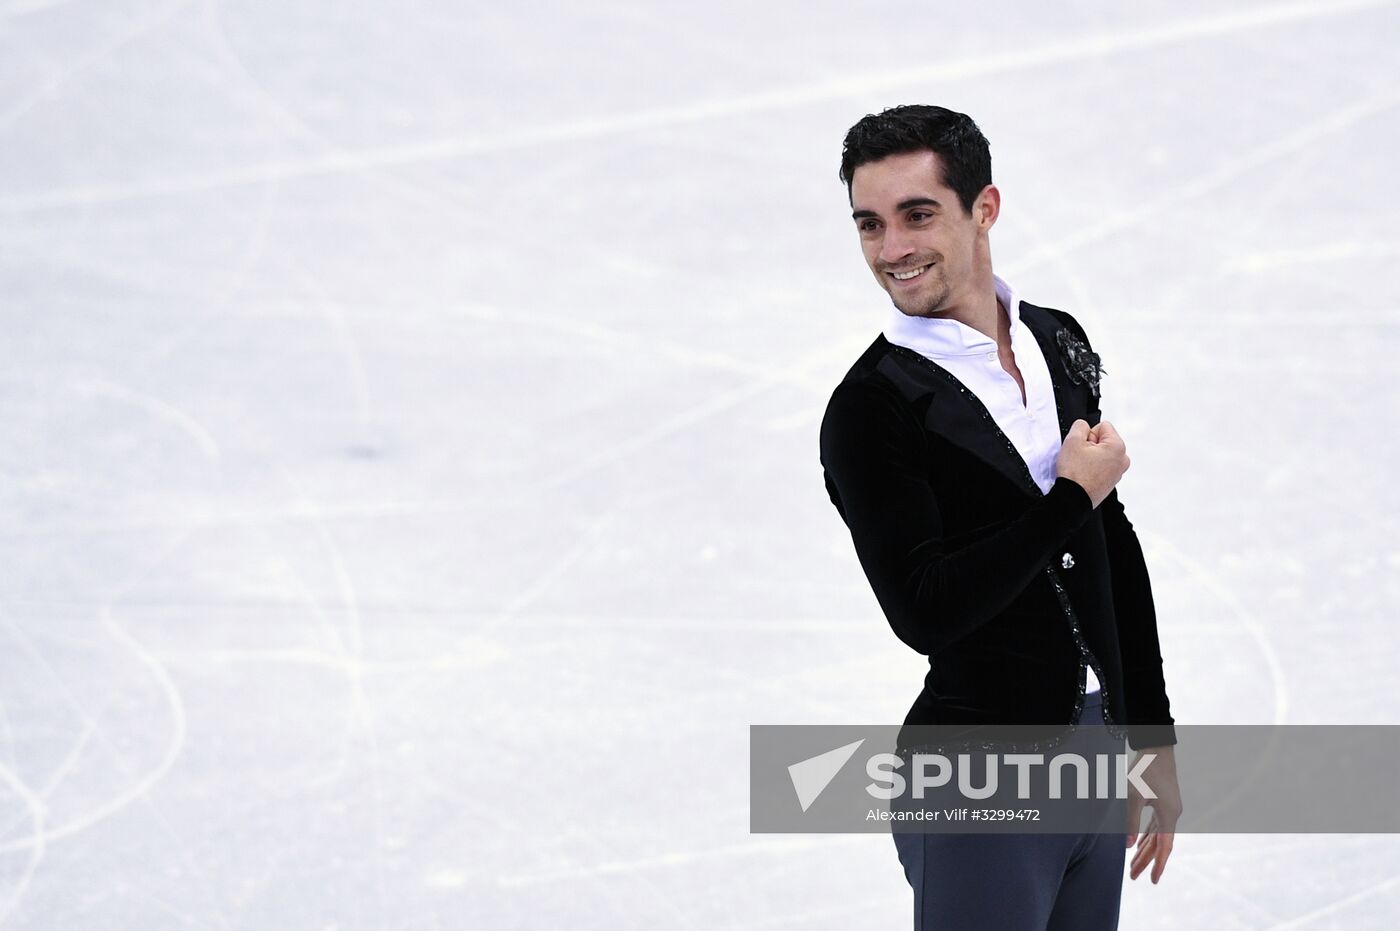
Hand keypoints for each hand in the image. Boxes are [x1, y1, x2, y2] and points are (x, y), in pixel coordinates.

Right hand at [1055, 419, 1129, 508]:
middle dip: (1090, 446)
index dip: (1087, 435)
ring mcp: (1118, 472)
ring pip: (1101, 454)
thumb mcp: (1072, 441)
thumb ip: (1080, 426)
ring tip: (1082, 467)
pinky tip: (1084, 475)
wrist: (1073, 499)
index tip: (1082, 447)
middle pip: (1103, 440)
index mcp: (1118, 447)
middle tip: (1080, 458)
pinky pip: (1101, 467)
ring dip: (1091, 457)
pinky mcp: (1112, 481)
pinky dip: (1093, 468)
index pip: (1101, 426)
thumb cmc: (1075, 474)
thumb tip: (1084, 426)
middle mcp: (1123, 459)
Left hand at [1126, 744, 1182, 883]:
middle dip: (1146, 861)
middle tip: (1134, 877)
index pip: (1164, 847)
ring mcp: (1169, 809)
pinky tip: (1139, 845)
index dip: (1158, 865)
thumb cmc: (1145, 770)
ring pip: (1157, 836)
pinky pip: (1155, 826)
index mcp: (1169, 815)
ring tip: (1134, 866)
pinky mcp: (1163, 803)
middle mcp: (1172, 814)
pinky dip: (1147, 837)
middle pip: (1159, 844)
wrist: (1156, 747)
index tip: (1152, 880)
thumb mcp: (1134, 795)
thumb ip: (1131, 821)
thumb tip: (1128, 846)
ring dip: (1145, 850)